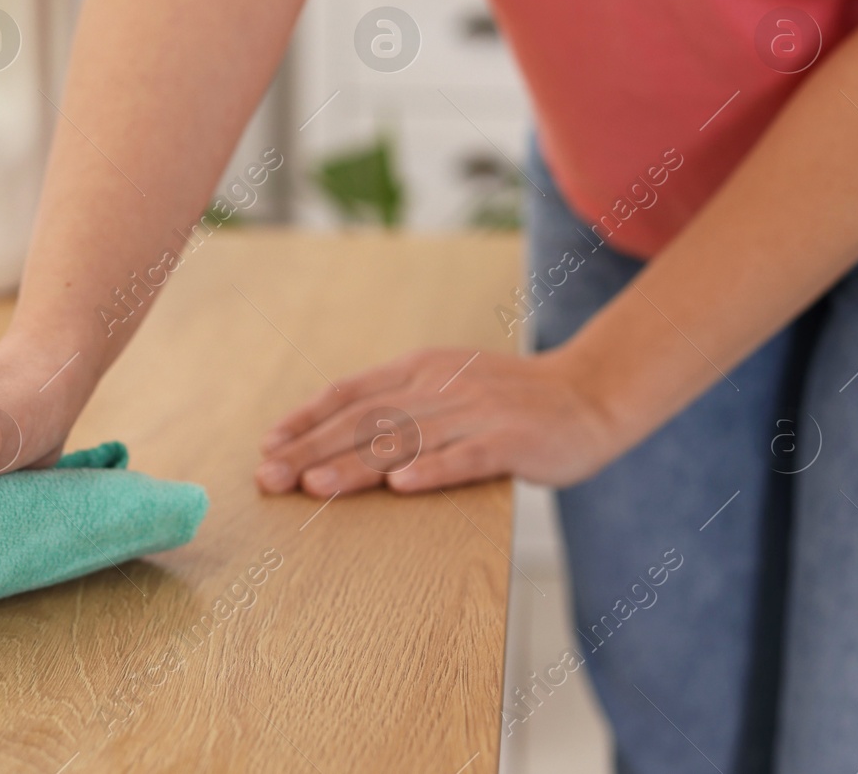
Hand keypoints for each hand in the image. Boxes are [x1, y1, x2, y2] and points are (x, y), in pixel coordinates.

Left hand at [254, 347, 630, 496]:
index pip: (350, 393)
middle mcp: (440, 386)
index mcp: (419, 370)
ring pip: (405, 440)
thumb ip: (397, 403)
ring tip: (314, 485)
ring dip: (356, 465)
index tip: (268, 444)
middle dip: (311, 449)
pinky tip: (402, 487)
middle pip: (364, 419)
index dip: (306, 418)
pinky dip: (433, 470)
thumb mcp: (444, 386)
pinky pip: (466, 457)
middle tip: (269, 476)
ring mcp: (475, 412)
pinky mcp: (510, 440)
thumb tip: (333, 431)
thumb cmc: (507, 401)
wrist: (589, 395)